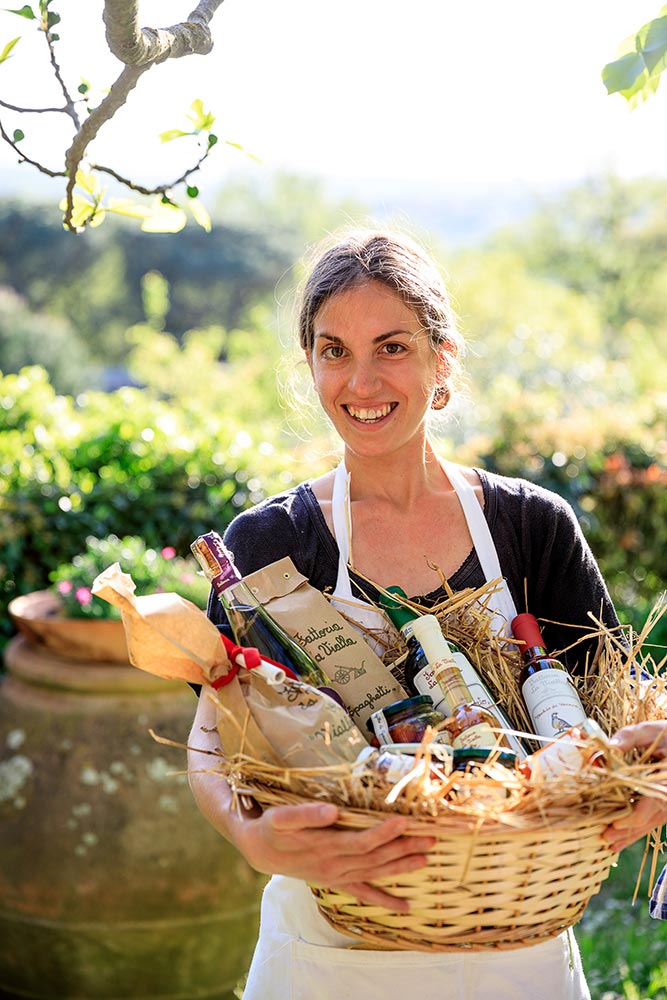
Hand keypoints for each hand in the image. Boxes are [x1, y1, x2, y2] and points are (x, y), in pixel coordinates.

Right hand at [234, 801, 435, 912]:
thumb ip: (306, 815)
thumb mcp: (282, 817)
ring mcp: (338, 876)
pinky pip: (364, 894)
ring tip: (426, 859)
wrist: (260, 850)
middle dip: (403, 847)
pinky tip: (405, 908)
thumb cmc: (273, 828)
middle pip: (375, 857)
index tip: (405, 821)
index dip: (383, 833)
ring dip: (401, 867)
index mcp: (325, 847)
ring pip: (375, 873)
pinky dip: (385, 901)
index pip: (361, 841)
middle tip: (430, 838)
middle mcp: (335, 865)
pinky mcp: (337, 881)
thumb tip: (332, 812)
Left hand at [603, 721, 666, 852]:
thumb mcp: (649, 730)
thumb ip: (629, 737)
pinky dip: (638, 828)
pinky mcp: (664, 803)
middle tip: (607, 838)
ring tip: (610, 843)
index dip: (637, 815)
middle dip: (629, 829)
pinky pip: (652, 819)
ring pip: (652, 822)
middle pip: (652, 818)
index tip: (618, 822)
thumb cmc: (666, 734)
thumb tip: (608, 748)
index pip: (656, 802)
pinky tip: (622, 838)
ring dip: (632, 833)